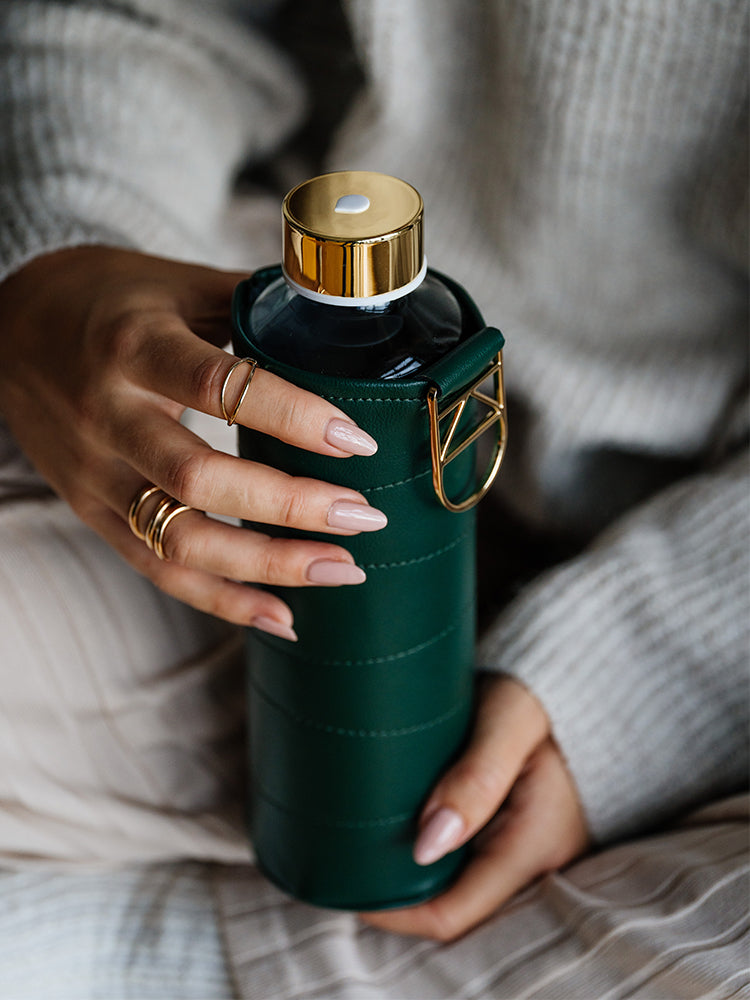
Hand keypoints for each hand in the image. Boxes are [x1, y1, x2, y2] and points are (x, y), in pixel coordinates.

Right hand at [0, 247, 385, 636]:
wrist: (9, 330)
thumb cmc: (106, 299)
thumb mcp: (174, 283)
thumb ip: (252, 306)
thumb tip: (344, 322)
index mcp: (134, 346)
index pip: (220, 388)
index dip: (294, 417)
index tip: (357, 441)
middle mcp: (108, 416)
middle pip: (201, 479)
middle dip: (291, 505)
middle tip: (362, 516)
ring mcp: (97, 474)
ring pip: (183, 540)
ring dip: (269, 565)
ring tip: (342, 569)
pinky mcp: (94, 512)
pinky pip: (160, 570)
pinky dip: (223, 601)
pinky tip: (283, 616)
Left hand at [360, 676, 588, 940]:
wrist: (577, 674)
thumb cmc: (539, 689)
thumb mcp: (509, 719)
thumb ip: (475, 777)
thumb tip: (426, 846)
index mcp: (535, 846)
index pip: (453, 915)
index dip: (393, 911)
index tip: (346, 884)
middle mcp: (538, 865)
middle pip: (452, 910)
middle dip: (397, 897)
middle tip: (346, 863)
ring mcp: (529, 854)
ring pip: (457, 891)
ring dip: (411, 877)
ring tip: (363, 849)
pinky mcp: (518, 838)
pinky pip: (467, 867)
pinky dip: (428, 856)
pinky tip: (396, 834)